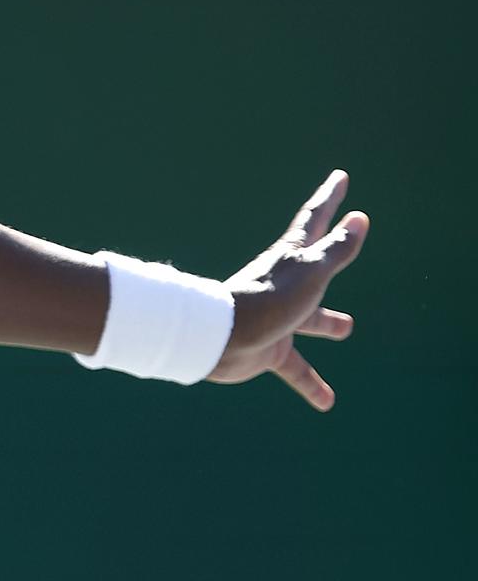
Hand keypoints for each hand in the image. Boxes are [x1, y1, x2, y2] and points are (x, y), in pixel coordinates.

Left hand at [208, 170, 369, 409]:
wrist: (221, 339)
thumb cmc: (267, 299)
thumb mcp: (311, 272)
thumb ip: (336, 249)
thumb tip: (358, 219)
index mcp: (293, 260)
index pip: (315, 221)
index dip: (329, 200)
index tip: (338, 178)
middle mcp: (286, 287)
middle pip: (314, 269)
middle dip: (329, 257)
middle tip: (343, 244)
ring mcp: (278, 318)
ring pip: (309, 321)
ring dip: (327, 322)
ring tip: (345, 328)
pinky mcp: (269, 350)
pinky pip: (295, 369)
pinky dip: (311, 384)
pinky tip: (327, 402)